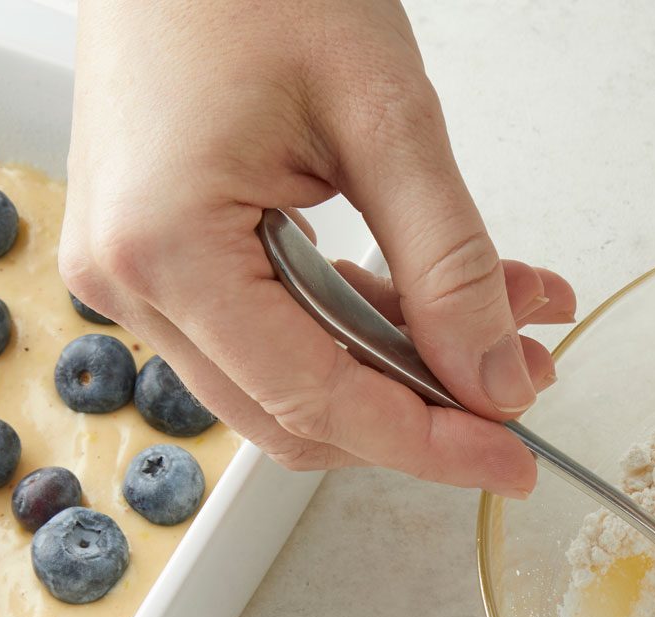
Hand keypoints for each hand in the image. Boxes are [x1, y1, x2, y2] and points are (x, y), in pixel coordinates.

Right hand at [60, 0, 574, 494]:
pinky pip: (272, 329)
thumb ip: (449, 264)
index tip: (514, 459)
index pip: (318, 403)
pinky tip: (440, 294)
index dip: (428, 444)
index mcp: (167, 250)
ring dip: (404, 364)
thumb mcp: (386, 119)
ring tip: (508, 318)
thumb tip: (493, 382)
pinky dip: (362, 324)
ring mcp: (137, 271)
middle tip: (523, 377)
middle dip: (424, 409)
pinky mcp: (160, 253)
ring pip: (292, 380)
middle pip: (299, 413)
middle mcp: (131, 280)